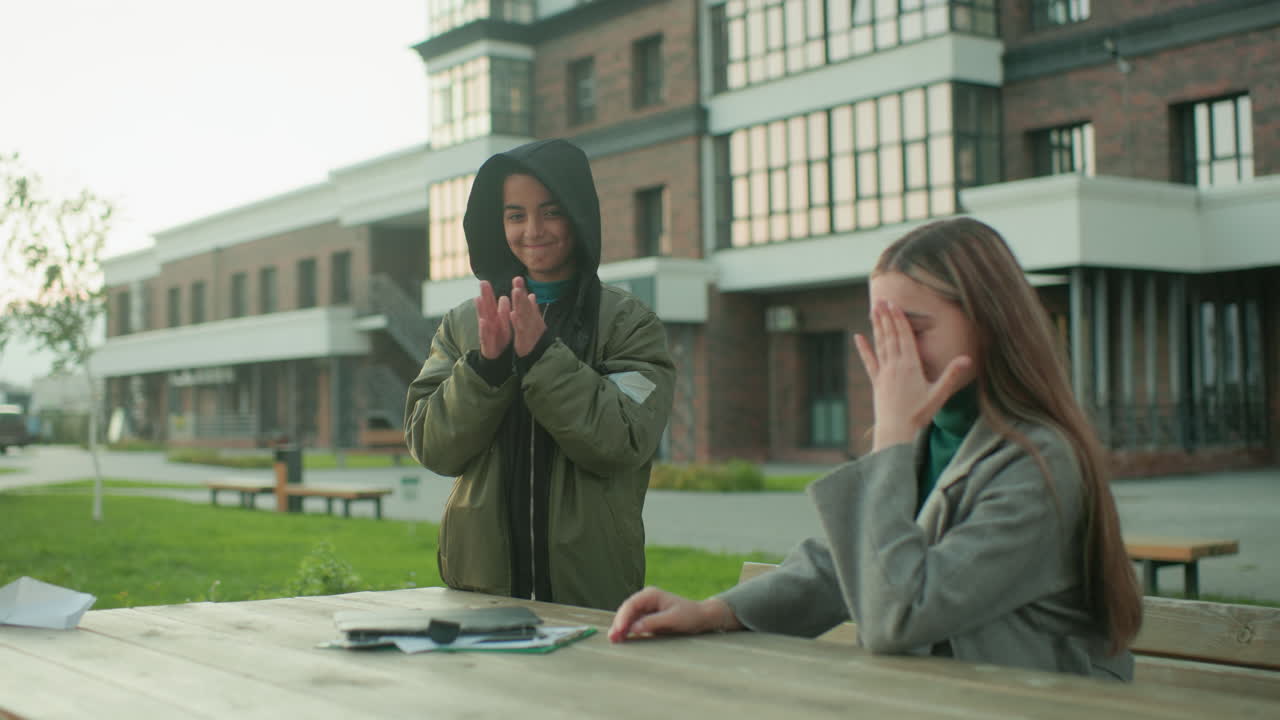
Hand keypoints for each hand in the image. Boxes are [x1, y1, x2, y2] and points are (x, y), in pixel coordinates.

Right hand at [475, 280, 511, 359]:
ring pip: (485, 320)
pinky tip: (483, 321)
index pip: (490, 304)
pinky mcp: (488, 345)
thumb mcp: (503, 326)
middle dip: (485, 296)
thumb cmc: (500, 341)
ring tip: (478, 298)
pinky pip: (486, 336)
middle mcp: (490, 324)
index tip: (484, 281)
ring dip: (482, 310)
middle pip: (486, 308)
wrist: (497, 360)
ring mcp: (488, 334)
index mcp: (495, 319)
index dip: (488, 294)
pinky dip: (485, 329)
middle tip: (482, 283)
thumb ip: (502, 312)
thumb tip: (504, 297)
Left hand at [509, 276, 546, 356]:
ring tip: (516, 291)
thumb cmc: (534, 342)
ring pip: (524, 316)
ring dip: (520, 303)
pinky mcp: (526, 343)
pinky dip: (518, 322)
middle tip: (517, 280)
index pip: (525, 303)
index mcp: (531, 320)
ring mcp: (530, 333)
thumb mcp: (533, 324)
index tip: (517, 278)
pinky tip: (513, 313)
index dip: (522, 291)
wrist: (538, 360)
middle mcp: (532, 325)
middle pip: (526, 307)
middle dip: (521, 294)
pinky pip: (522, 332)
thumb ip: (532, 309)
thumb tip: (531, 295)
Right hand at [608, 587, 738, 641]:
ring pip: (628, 618)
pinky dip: (627, 631)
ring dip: (620, 628)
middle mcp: (646, 599)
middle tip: (612, 638)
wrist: (701, 618)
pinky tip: (621, 639)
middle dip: (619, 623)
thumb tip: (634, 627)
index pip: (631, 604)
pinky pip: (634, 623)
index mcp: (651, 594)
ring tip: (613, 640)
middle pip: (627, 611)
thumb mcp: (673, 619)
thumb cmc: (690, 616)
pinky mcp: (648, 618)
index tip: (619, 630)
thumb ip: (653, 622)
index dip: (622, 617)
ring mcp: (646, 608)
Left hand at [853, 300, 971, 451]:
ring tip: (873, 310)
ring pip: (880, 344)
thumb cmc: (920, 414)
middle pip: (891, 336)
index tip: (894, 304)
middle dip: (886, 317)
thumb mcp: (939, 394)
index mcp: (910, 366)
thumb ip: (951, 375)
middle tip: (881, 299)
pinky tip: (858, 337)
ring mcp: (884, 373)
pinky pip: (869, 361)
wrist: (896, 431)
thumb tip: (967, 359)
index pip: (904, 337)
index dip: (899, 320)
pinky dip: (863, 349)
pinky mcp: (876, 382)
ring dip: (877, 326)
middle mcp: (895, 366)